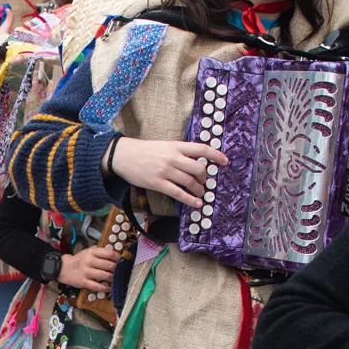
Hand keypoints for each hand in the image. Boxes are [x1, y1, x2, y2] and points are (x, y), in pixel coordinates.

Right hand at [58, 245, 117, 293]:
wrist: (64, 268)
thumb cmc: (79, 260)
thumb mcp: (88, 251)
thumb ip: (100, 251)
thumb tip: (114, 251)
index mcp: (92, 252)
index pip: (109, 254)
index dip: (118, 258)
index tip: (121, 261)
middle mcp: (89, 261)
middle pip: (109, 265)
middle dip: (117, 269)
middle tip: (120, 271)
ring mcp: (86, 272)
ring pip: (105, 276)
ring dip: (113, 278)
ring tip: (116, 279)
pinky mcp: (84, 282)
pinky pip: (97, 286)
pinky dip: (105, 288)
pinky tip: (109, 288)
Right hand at [108, 137, 226, 207]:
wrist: (123, 155)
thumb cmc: (144, 150)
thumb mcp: (164, 145)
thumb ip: (179, 151)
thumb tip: (195, 160)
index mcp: (176, 146)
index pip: (201, 149)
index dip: (216, 155)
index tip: (225, 161)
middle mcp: (173, 158)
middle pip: (199, 168)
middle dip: (205, 178)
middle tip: (204, 182)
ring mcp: (165, 171)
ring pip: (190, 182)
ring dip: (199, 190)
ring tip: (201, 193)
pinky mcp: (158, 183)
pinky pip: (179, 194)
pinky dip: (190, 200)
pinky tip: (197, 203)